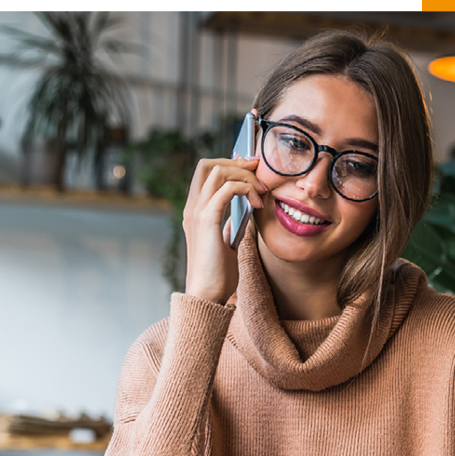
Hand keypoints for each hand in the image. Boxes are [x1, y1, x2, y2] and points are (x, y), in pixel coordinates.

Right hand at [182, 147, 266, 304]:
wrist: (208, 294)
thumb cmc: (217, 274)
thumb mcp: (225, 244)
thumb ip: (228, 227)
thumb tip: (240, 215)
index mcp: (195, 211)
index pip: (206, 172)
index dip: (229, 164)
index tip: (252, 169)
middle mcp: (192, 207)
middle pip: (208, 164)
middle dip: (236, 162)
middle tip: (259, 170)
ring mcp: (197, 212)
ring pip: (218, 171)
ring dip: (245, 175)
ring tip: (262, 192)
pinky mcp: (207, 220)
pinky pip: (227, 188)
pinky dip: (245, 188)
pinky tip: (257, 204)